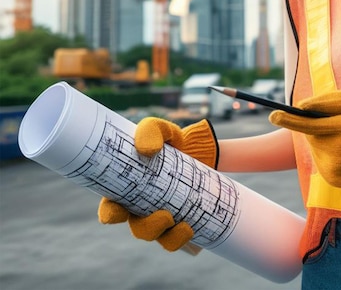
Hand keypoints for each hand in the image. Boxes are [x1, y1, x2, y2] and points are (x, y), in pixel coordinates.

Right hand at [98, 118, 218, 250]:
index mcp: (128, 188)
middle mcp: (141, 207)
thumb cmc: (170, 141)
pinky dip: (180, 239)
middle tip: (165, 216)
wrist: (199, 150)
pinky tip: (190, 229)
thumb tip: (148, 150)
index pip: (111, 208)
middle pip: (137, 228)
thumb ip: (150, 132)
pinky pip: (174, 239)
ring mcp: (160, 216)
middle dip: (147, 228)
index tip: (116, 213)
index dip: (110, 214)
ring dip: (168, 236)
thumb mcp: (160, 130)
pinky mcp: (179, 220)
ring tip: (183, 224)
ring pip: (157, 236)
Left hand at [269, 90, 340, 187]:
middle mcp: (340, 153)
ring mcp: (338, 169)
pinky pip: (320, 160)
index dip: (289, 120)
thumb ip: (329, 101)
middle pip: (311, 136)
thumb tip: (302, 106)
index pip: (309, 124)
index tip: (272, 114)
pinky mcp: (336, 179)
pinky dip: (326, 151)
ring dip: (322, 139)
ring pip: (314, 148)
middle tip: (335, 121)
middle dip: (314, 126)